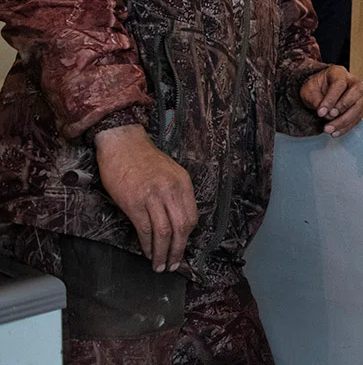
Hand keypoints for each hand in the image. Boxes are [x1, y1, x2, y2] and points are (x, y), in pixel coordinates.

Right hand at [94, 125, 197, 272]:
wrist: (122, 144)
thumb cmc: (144, 159)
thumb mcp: (170, 173)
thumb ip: (175, 194)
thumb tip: (176, 220)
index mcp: (183, 183)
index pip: (192, 216)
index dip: (188, 236)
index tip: (183, 248)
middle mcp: (171, 190)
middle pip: (181, 227)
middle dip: (178, 250)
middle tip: (173, 265)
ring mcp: (152, 197)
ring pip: (164, 232)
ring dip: (162, 253)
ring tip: (160, 265)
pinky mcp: (134, 203)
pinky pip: (145, 230)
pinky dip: (148, 245)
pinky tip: (147, 253)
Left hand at [300, 66, 362, 137]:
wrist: (319, 92)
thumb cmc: (315, 88)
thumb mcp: (309, 90)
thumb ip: (316, 100)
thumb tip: (325, 114)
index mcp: (339, 73)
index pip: (339, 84)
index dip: (331, 99)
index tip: (320, 112)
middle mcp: (352, 81)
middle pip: (357, 91)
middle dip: (344, 106)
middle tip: (330, 116)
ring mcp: (358, 94)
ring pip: (359, 107)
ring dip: (344, 121)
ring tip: (329, 129)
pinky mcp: (359, 107)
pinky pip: (357, 118)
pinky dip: (346, 127)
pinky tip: (335, 133)